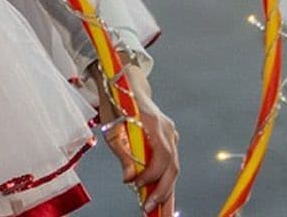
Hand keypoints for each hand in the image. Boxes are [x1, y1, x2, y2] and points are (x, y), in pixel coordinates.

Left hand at [101, 64, 178, 213]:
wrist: (125, 83)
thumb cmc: (116, 104)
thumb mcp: (112, 128)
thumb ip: (123, 154)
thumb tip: (129, 178)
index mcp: (153, 123)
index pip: (161, 157)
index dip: (150, 175)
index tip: (136, 186)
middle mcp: (167, 128)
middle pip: (173, 165)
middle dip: (163, 190)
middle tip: (149, 208)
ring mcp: (170, 132)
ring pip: (174, 165)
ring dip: (166, 187)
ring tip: (157, 207)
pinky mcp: (169, 136)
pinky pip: (171, 160)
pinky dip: (165, 177)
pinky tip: (159, 192)